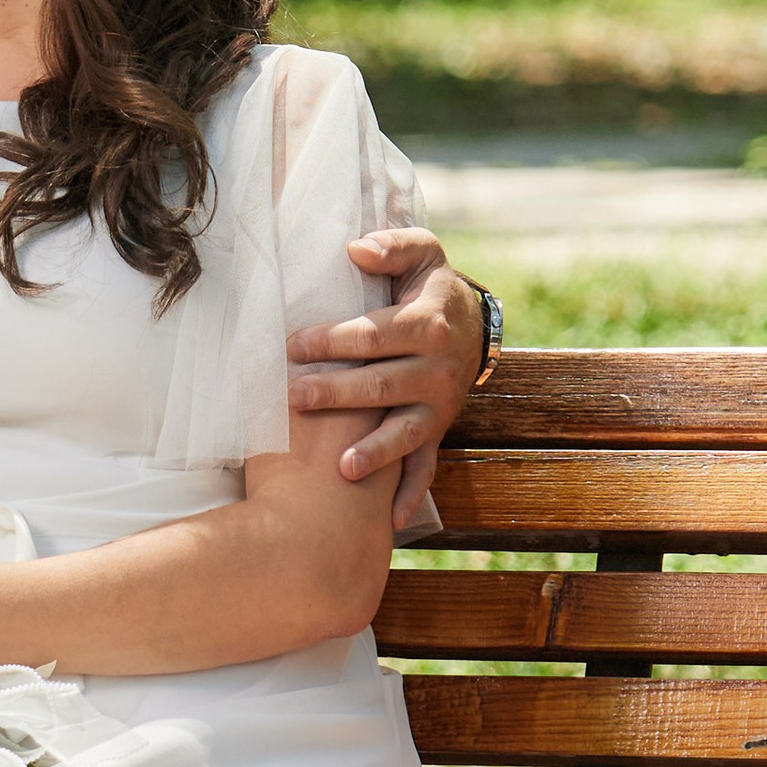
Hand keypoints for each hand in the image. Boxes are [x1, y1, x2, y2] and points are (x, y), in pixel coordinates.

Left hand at [285, 231, 483, 535]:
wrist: (474, 326)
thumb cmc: (429, 287)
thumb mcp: (422, 254)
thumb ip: (392, 246)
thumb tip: (355, 249)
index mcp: (427, 325)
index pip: (373, 335)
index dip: (332, 341)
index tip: (293, 346)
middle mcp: (437, 370)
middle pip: (381, 385)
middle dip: (336, 394)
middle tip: (294, 399)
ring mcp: (438, 406)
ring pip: (404, 432)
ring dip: (374, 452)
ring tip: (342, 468)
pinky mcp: (436, 431)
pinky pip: (426, 467)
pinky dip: (411, 495)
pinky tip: (390, 520)